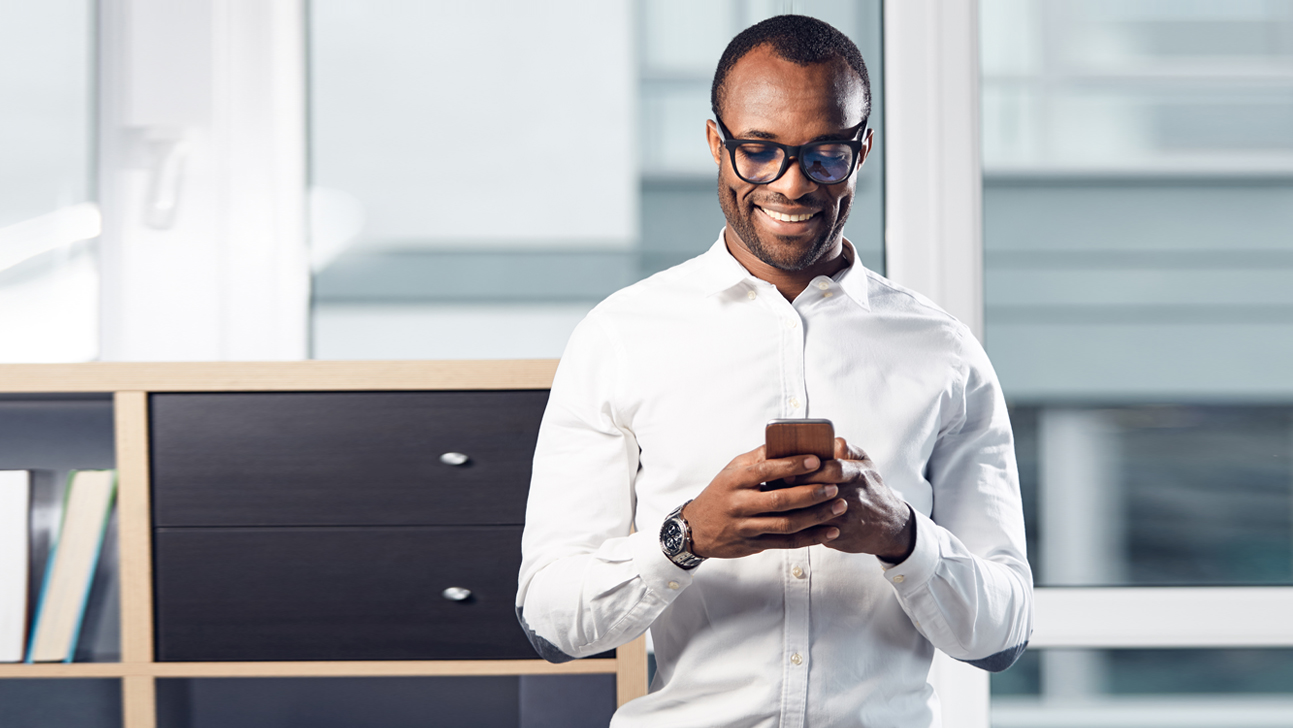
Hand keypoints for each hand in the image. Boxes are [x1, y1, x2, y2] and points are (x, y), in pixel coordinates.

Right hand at [682, 445, 846, 558]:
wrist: (696, 529)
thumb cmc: (721, 493)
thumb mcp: (732, 470)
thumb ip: (759, 458)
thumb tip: (787, 440)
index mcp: (735, 480)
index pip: (766, 470)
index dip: (792, 465)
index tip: (816, 459)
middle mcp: (739, 504)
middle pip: (779, 500)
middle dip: (810, 493)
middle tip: (834, 486)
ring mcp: (746, 527)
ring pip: (786, 524)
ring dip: (816, 517)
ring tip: (839, 507)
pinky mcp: (754, 544)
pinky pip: (787, 543)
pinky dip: (811, 538)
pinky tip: (830, 532)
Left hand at [785, 438, 914, 561]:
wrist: (889, 525)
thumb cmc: (871, 488)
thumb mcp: (866, 463)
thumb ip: (847, 449)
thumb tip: (828, 440)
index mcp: (858, 475)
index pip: (832, 468)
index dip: (809, 469)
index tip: (788, 468)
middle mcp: (853, 497)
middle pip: (818, 491)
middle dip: (795, 487)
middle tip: (773, 484)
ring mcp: (846, 519)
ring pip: (812, 514)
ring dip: (792, 508)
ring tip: (773, 501)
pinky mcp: (840, 537)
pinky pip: (813, 532)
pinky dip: (797, 526)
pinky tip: (782, 519)